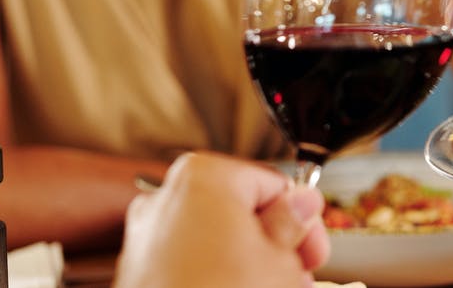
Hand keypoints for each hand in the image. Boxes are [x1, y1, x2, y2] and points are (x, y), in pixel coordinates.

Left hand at [115, 152, 328, 287]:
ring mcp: (148, 234)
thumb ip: (293, 223)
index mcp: (204, 176)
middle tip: (296, 272)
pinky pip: (191, 259)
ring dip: (249, 261)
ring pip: (217, 237)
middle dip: (275, 243)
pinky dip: (217, 273)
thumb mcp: (280, 260)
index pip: (273, 184)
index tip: (313, 248)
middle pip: (242, 210)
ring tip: (272, 286)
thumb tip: (301, 203)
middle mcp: (168, 196)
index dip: (302, 220)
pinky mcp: (139, 269)